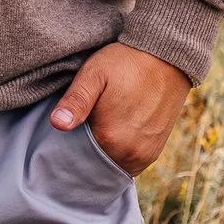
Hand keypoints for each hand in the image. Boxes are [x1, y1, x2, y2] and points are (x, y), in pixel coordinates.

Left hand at [49, 41, 190, 175]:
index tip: (61, 132)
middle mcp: (131, 154)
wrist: (166, 57)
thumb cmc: (124, 62)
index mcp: (111, 138)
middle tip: (76, 130)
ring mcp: (145, 155)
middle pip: (94, 164)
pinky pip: (127, 164)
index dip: (65, 146)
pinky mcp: (154, 152)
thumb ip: (75, 101)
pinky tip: (109, 138)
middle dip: (82, 154)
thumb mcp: (93, 75)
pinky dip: (116, 156)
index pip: (76, 157)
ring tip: (93, 132)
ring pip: (111, 166)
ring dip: (100, 155)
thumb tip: (57, 124)